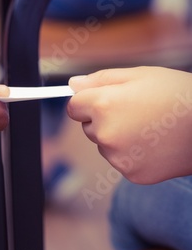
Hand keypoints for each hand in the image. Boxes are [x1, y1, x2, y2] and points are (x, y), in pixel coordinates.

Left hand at [67, 66, 191, 183]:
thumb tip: (72, 85)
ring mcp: (118, 158)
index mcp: (103, 106)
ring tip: (149, 127)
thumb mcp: (139, 75)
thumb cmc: (177, 94)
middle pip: (88, 127)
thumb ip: (100, 80)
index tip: (104, 99)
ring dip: (117, 137)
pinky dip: (131, 153)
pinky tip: (153, 144)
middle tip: (136, 111)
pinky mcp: (132, 174)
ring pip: (104, 145)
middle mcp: (105, 134)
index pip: (73, 107)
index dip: (88, 101)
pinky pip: (120, 160)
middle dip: (103, 119)